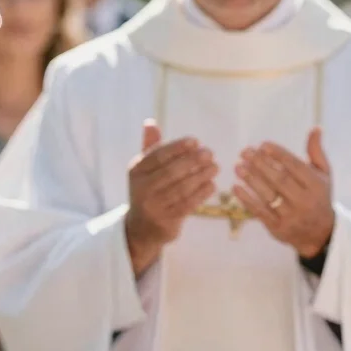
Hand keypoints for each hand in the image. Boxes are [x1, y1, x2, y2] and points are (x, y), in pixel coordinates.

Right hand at [126, 120, 217, 275]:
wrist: (141, 228)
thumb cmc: (149, 191)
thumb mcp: (145, 170)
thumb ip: (150, 147)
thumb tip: (150, 122)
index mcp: (136, 171)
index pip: (158, 156)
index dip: (177, 148)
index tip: (196, 141)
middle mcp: (141, 189)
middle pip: (171, 172)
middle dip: (193, 161)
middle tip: (210, 154)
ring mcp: (153, 207)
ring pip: (181, 189)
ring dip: (201, 176)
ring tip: (215, 167)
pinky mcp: (165, 222)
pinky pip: (187, 205)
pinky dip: (201, 194)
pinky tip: (212, 185)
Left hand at [233, 127, 334, 258]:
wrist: (320, 234)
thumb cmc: (318, 197)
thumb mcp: (323, 175)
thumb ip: (316, 152)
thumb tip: (315, 128)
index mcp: (316, 186)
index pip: (295, 166)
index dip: (278, 154)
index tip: (263, 145)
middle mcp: (304, 201)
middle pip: (279, 180)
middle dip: (260, 164)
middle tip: (245, 152)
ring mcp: (291, 216)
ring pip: (268, 195)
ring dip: (251, 180)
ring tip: (238, 166)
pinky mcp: (278, 228)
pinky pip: (259, 212)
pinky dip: (246, 200)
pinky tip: (236, 187)